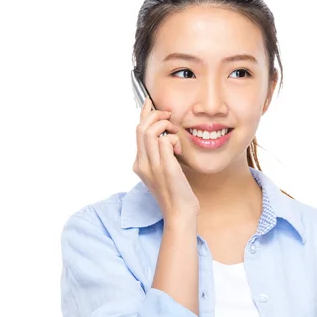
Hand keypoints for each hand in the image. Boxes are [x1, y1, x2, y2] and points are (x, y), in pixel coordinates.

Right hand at [132, 97, 199, 220]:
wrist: (179, 213)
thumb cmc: (174, 193)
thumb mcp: (162, 172)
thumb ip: (159, 156)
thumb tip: (164, 138)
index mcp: (139, 164)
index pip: (137, 132)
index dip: (144, 113)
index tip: (151, 103)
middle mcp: (142, 164)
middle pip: (141, 128)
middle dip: (155, 115)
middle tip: (169, 116)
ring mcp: (153, 167)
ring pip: (150, 131)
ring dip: (164, 124)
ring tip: (174, 132)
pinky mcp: (167, 169)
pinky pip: (166, 141)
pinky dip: (173, 139)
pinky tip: (178, 148)